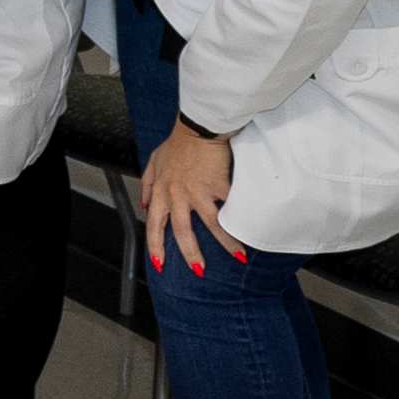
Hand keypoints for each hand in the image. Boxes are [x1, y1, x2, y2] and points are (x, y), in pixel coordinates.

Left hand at [138, 121, 235, 275]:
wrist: (198, 128)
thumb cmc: (178, 144)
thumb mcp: (154, 163)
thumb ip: (148, 185)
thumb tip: (145, 205)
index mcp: (162, 192)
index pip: (155, 225)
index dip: (156, 246)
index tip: (160, 263)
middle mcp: (177, 195)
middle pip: (182, 231)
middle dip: (191, 254)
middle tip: (200, 271)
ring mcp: (198, 191)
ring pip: (211, 224)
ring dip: (226, 242)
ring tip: (239, 257)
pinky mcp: (218, 185)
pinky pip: (231, 207)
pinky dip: (242, 219)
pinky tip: (253, 231)